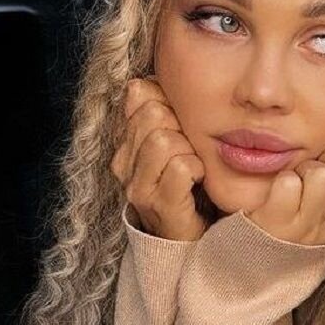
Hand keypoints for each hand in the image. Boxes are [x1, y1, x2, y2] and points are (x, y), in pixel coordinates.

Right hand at [111, 78, 208, 240]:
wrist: (193, 243)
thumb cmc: (193, 189)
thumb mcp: (179, 145)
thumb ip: (168, 114)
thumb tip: (154, 80)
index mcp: (127, 142)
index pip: (139, 92)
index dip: (169, 99)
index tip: (183, 122)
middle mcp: (124, 162)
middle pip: (152, 112)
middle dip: (182, 124)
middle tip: (193, 149)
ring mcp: (138, 185)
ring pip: (162, 138)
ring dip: (189, 149)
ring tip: (196, 167)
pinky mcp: (158, 204)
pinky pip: (180, 167)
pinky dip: (197, 169)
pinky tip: (200, 181)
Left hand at [245, 138, 324, 245]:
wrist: (257, 264)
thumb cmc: (297, 225)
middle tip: (313, 173)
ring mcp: (308, 229)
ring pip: (323, 173)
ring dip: (304, 169)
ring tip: (296, 183)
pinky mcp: (278, 225)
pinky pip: (288, 183)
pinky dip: (280, 181)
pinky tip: (278, 195)